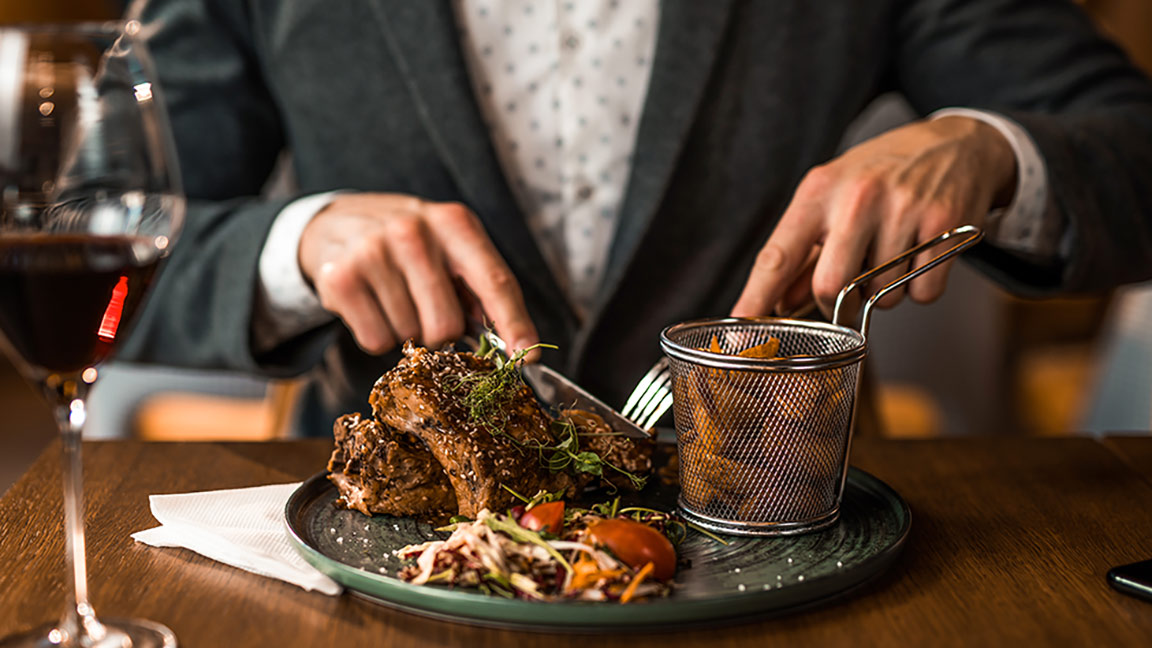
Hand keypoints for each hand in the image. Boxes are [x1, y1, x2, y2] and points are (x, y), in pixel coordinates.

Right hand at [298, 193, 537, 354]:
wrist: (335, 223)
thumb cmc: (408, 244)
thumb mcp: (449, 246)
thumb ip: (481, 288)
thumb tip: (516, 345)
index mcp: (454, 223)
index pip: (494, 281)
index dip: (515, 323)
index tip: (529, 355)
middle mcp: (413, 232)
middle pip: (446, 324)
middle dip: (441, 332)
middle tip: (425, 309)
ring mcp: (373, 253)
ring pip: (410, 336)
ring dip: (406, 330)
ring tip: (392, 297)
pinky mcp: (340, 279)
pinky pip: (376, 341)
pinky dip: (377, 335)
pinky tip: (371, 304)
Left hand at [731, 116, 1016, 317]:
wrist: (958, 143)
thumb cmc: (883, 174)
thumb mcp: (832, 196)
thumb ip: (804, 252)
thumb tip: (779, 302)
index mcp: (819, 191)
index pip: (778, 256)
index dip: (756, 297)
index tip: (740, 329)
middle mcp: (857, 198)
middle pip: (831, 287)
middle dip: (839, 306)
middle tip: (850, 295)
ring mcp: (903, 211)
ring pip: (881, 296)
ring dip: (884, 293)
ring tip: (893, 255)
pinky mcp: (945, 226)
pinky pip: (923, 293)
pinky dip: (920, 287)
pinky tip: (921, 255)